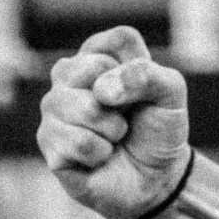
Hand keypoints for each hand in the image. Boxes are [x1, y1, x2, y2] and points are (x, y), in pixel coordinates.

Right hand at [36, 26, 192, 218]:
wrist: (156, 178)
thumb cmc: (158, 129)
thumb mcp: (170, 94)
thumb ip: (147, 75)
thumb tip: (102, 91)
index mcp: (97, 55)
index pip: (117, 41)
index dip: (139, 69)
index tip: (144, 90)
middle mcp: (68, 77)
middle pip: (91, 68)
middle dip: (122, 100)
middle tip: (126, 116)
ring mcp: (53, 109)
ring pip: (80, 106)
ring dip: (112, 128)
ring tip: (115, 137)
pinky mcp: (48, 143)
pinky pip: (77, 141)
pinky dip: (101, 152)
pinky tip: (101, 156)